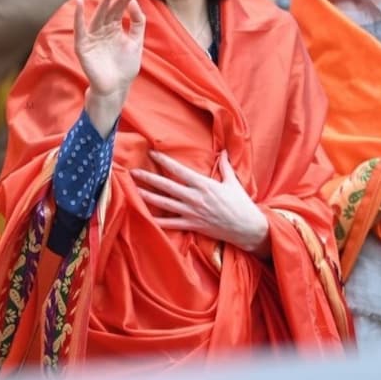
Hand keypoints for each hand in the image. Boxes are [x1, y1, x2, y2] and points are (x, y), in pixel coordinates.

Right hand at [74, 0, 145, 100]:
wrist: (116, 87)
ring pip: (97, 18)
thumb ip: (138, 22)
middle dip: (115, 1)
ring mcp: (92, 38)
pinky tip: (80, 4)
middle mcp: (102, 31)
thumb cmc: (126, 67)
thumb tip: (134, 2)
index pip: (118, 10)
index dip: (125, 0)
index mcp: (114, 29)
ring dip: (102, 6)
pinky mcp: (83, 46)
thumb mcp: (137, 42)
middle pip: (108, 12)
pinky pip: (80, 30)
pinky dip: (78, 17)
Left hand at [131, 150, 268, 251]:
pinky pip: (172, 224)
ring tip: (134, 190)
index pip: (179, 171)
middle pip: (167, 186)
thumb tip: (224, 151)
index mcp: (204, 185)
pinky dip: (158, 221)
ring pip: (165, 204)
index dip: (164, 162)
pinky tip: (146, 216)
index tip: (152, 153)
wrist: (247, 228)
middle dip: (149, 178)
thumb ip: (225, 166)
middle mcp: (195, 198)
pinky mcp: (193, 225)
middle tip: (133, 172)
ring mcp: (192, 213)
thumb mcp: (233, 183)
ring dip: (148, 197)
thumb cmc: (241, 204)